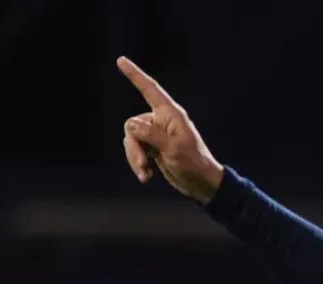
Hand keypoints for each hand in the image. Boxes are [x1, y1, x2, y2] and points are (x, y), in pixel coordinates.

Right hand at [117, 56, 225, 202]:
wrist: (200, 183)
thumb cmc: (193, 163)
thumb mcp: (173, 149)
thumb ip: (152, 135)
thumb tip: (132, 125)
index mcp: (170, 114)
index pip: (150, 89)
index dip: (135, 75)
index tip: (121, 60)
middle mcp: (161, 120)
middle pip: (133, 125)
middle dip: (133, 147)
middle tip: (142, 164)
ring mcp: (156, 134)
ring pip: (131, 139)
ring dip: (135, 158)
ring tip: (145, 174)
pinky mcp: (153, 147)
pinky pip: (135, 150)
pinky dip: (138, 163)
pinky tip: (147, 176)